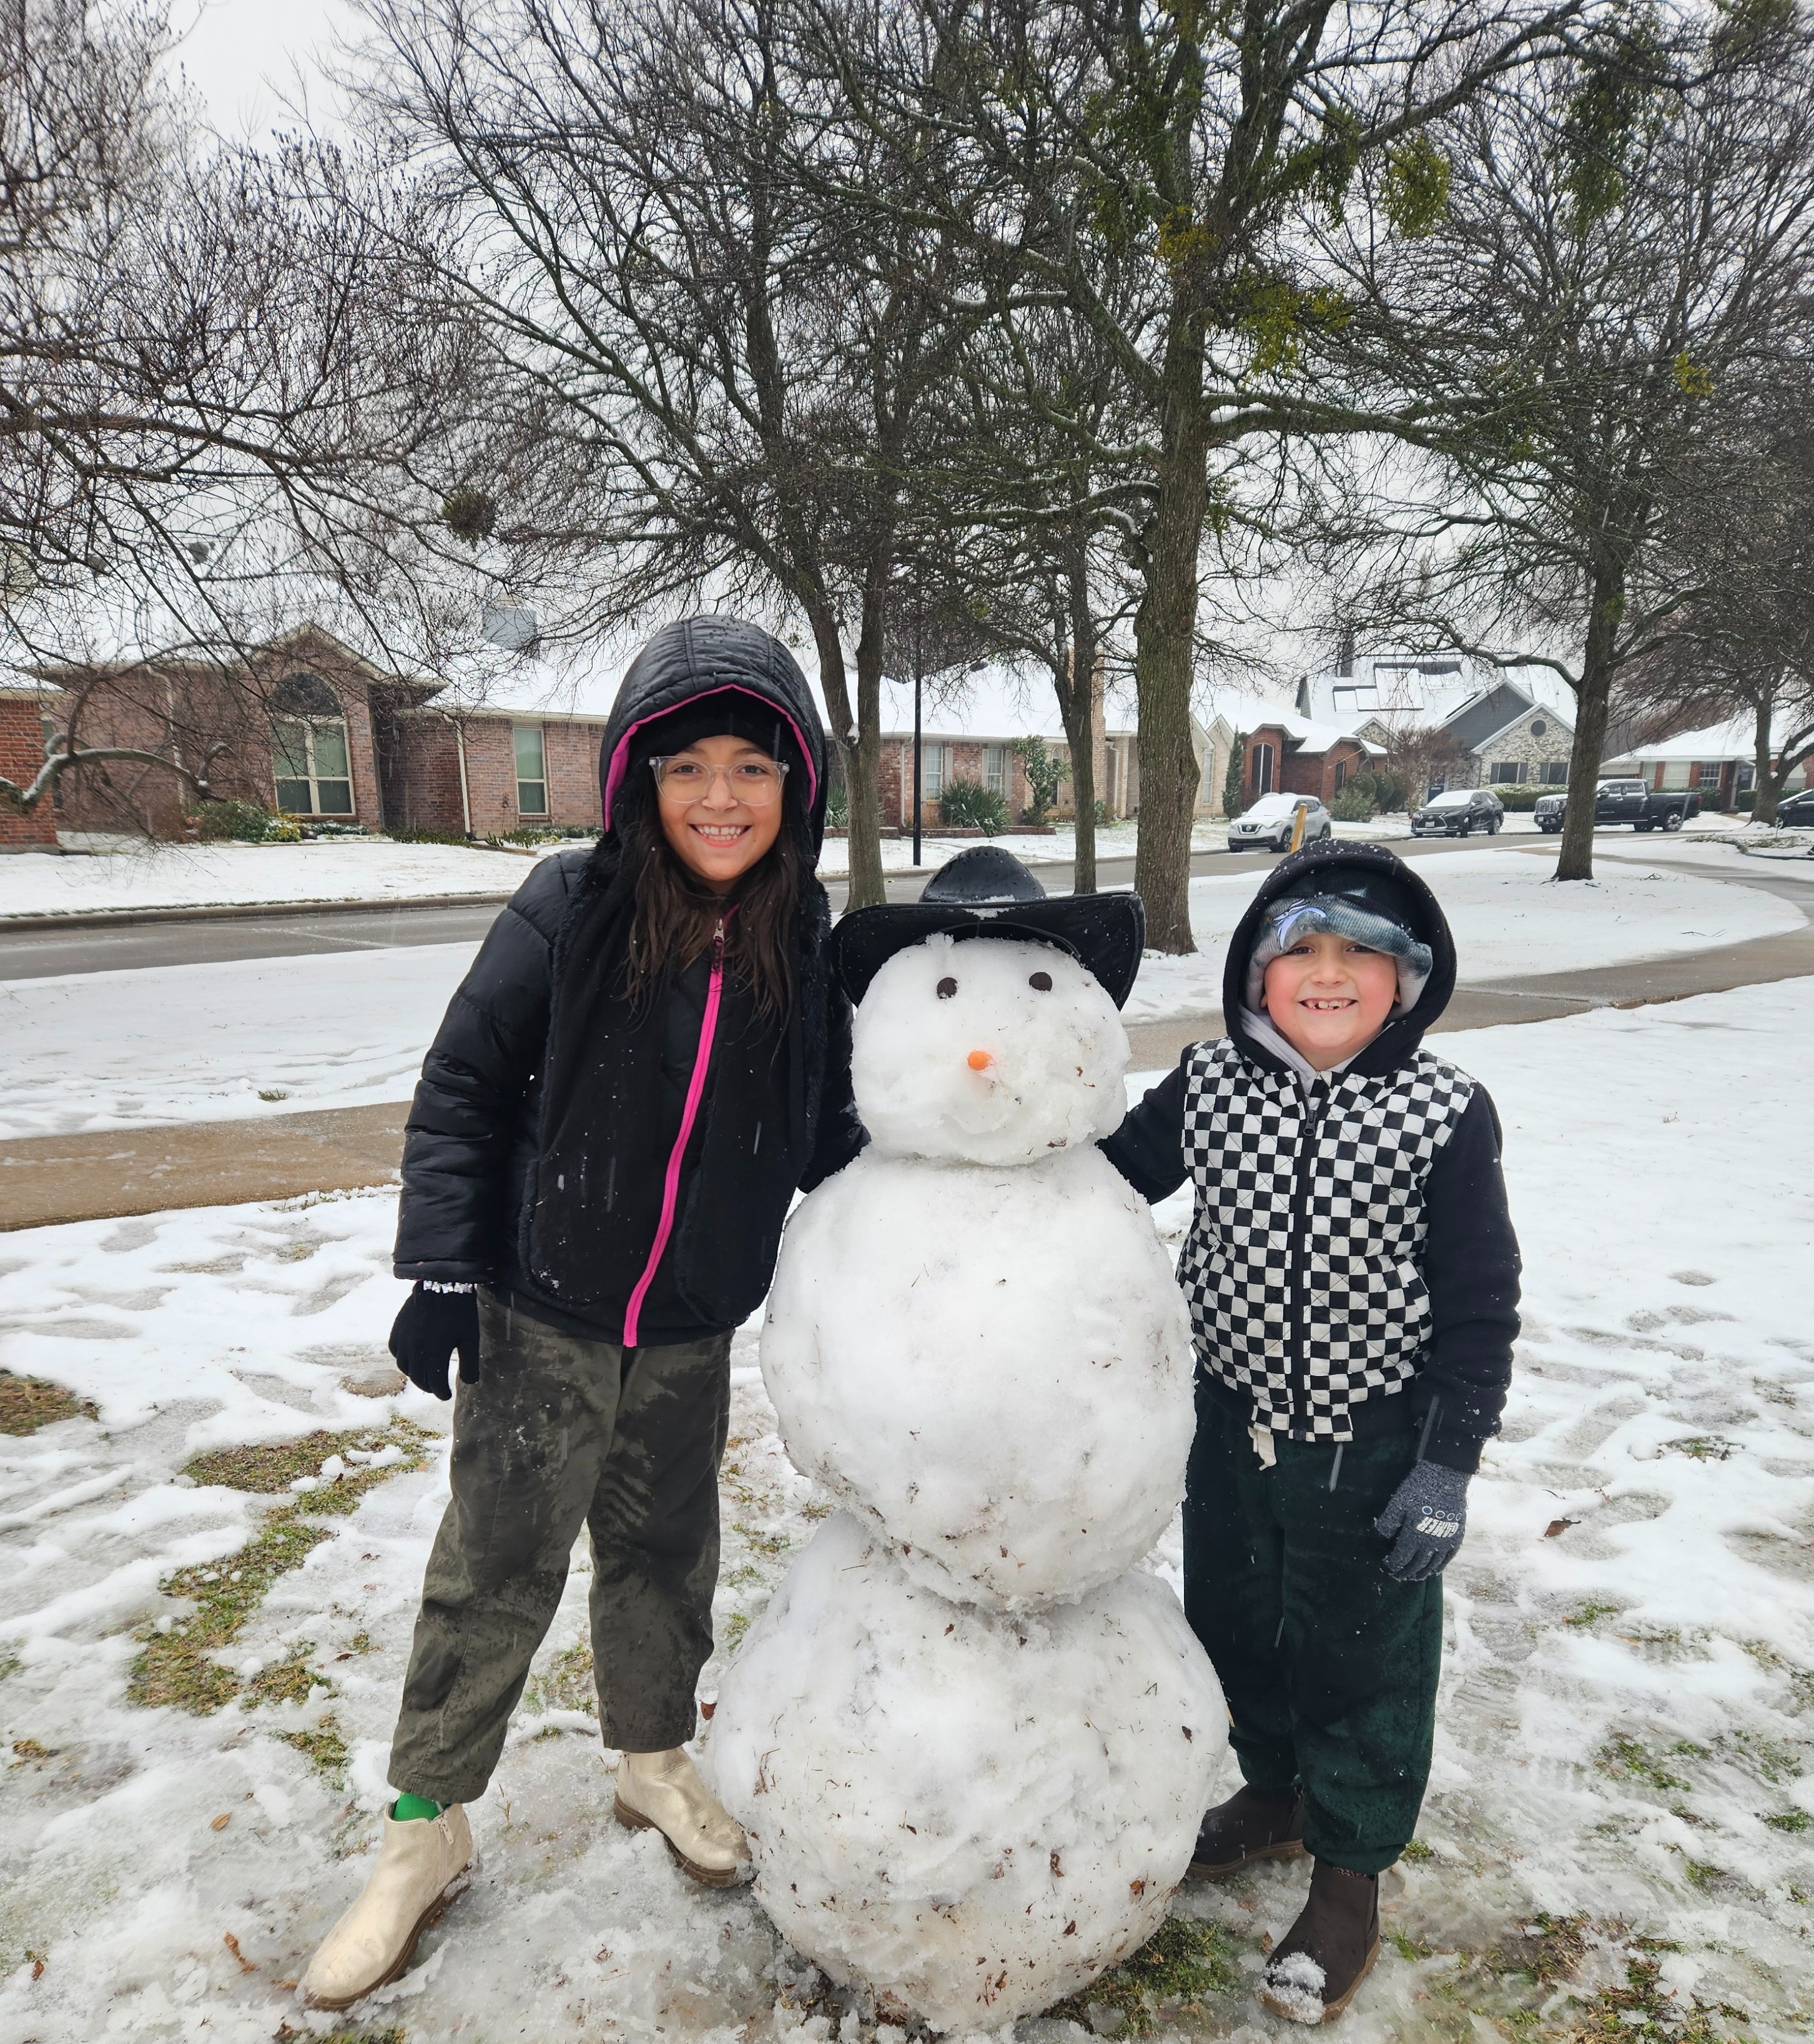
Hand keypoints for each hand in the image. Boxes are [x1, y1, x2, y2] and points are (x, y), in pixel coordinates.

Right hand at [388, 1285, 481, 1400]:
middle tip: (436, 1388)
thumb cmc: (459, 1313)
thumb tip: (470, 1383)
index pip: (435, 1384)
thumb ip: (470, 1364)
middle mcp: (416, 1351)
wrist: (441, 1284)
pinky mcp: (397, 1329)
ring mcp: (404, 1340)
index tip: (446, 1396)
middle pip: (419, 1378)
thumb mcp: (470, 1339)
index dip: (441, 1393)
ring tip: (424, 1375)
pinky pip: (396, 1351)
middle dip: (428, 1386)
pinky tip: (411, 1358)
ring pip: (405, 1367)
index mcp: (435, 1355)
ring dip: (415, 1374)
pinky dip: (403, 1359)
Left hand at [1373, 1461, 1467, 1581]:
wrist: (1445, 1478)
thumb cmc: (1418, 1489)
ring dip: (1423, 1573)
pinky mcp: (1456, 1535)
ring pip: (1433, 1564)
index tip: (1386, 1568)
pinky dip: (1441, 1566)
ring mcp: (1445, 1541)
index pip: (1401, 1558)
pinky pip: (1449, 1557)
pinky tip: (1436, 1569)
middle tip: (1399, 1576)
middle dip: (1406, 1572)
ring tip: (1415, 1577)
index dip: (1393, 1565)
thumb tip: (1376, 1537)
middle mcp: (1430, 1544)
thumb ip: (1388, 1523)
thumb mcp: (1397, 1504)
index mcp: (1414, 1536)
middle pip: (1417, 1565)